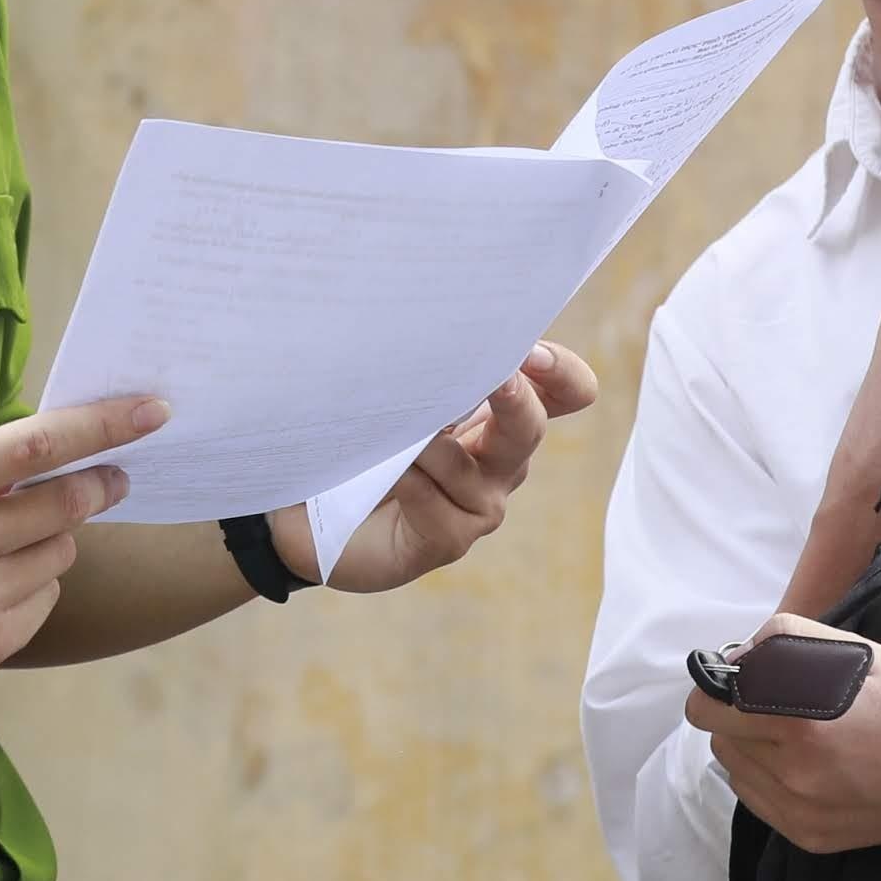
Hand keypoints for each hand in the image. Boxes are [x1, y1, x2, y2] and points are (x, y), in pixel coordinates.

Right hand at [0, 396, 168, 687]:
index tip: (150, 412)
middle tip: (114, 477)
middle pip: (64, 506)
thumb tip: (68, 447)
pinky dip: (33, 584)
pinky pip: (46, 599)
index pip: (35, 447)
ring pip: (61, 553)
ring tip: (6, 543)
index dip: (101, 427)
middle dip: (99, 485)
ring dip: (50, 538)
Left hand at [307, 344, 597, 593]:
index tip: (529, 353)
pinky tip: (381, 478)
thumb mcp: (399, 393)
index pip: (566, 391)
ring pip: (471, 465)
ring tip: (388, 432)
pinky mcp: (449, 538)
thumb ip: (432, 369)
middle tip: (492, 377)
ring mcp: (480, 505)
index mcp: (502, 415)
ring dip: (425, 442)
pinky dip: (406, 479)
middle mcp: (501, 461)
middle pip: (532, 426)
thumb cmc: (362, 439)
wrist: (314, 508)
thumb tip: (445, 342)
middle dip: (512, 397)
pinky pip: (434, 499)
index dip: (562, 372)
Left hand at [689, 629, 880, 851]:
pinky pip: (760, 803)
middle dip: (736, 719)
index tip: (739, 683)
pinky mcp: (812, 838)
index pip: (707, 711)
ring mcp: (801, 815)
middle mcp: (793, 778)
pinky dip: (768, 781)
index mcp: (798, 727)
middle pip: (719, 741)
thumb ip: (783, 643)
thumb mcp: (853, 650)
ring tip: (795, 737)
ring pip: (736, 774)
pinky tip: (805, 765)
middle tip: (774, 707)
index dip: (718, 690)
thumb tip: (735, 660)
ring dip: (751, 751)